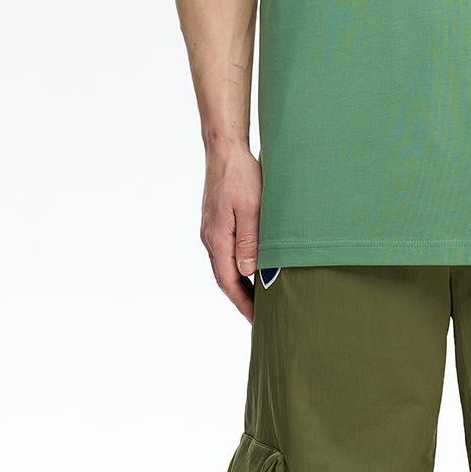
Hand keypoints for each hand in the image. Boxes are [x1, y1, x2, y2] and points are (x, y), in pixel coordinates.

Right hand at [200, 141, 263, 322]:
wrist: (225, 150)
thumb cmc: (241, 176)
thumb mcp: (251, 209)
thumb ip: (250, 241)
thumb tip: (247, 272)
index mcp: (218, 238)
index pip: (230, 282)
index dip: (243, 303)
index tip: (256, 321)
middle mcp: (210, 238)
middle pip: (225, 278)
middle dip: (241, 300)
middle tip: (260, 317)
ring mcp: (211, 230)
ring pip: (225, 266)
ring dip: (239, 284)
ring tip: (258, 299)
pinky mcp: (216, 222)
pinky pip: (226, 253)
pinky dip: (237, 267)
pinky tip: (250, 269)